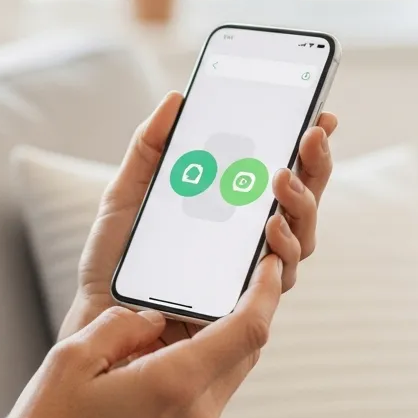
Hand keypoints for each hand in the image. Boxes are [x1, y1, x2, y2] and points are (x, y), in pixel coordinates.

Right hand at [0, 255, 283, 417]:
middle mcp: (196, 414)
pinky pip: (205, 391)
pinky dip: (195, 361)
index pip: (246, 329)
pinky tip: (156, 350)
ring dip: (216, 335)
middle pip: (245, 349)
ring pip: (226, 370)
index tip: (268, 262)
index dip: (265, 290)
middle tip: (224, 275)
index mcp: (173, 385)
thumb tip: (148, 318)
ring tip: (174, 313)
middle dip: (242, 307)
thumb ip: (119, 326)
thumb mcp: (71, 360)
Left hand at [58, 92, 337, 340]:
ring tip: (281, 178)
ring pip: (300, 239)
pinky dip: (279, 249)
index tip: (320, 112)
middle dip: (315, 166)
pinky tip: (270, 227)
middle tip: (311, 133)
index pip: (281, 176)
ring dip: (299, 204)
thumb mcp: (126, 195)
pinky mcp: (244, 310)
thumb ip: (150, 148)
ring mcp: (251, 276)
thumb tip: (177, 99)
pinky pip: (276, 279)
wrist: (97, 319)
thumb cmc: (117, 262)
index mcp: (231, 214)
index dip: (306, 148)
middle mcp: (250, 244)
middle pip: (302, 204)